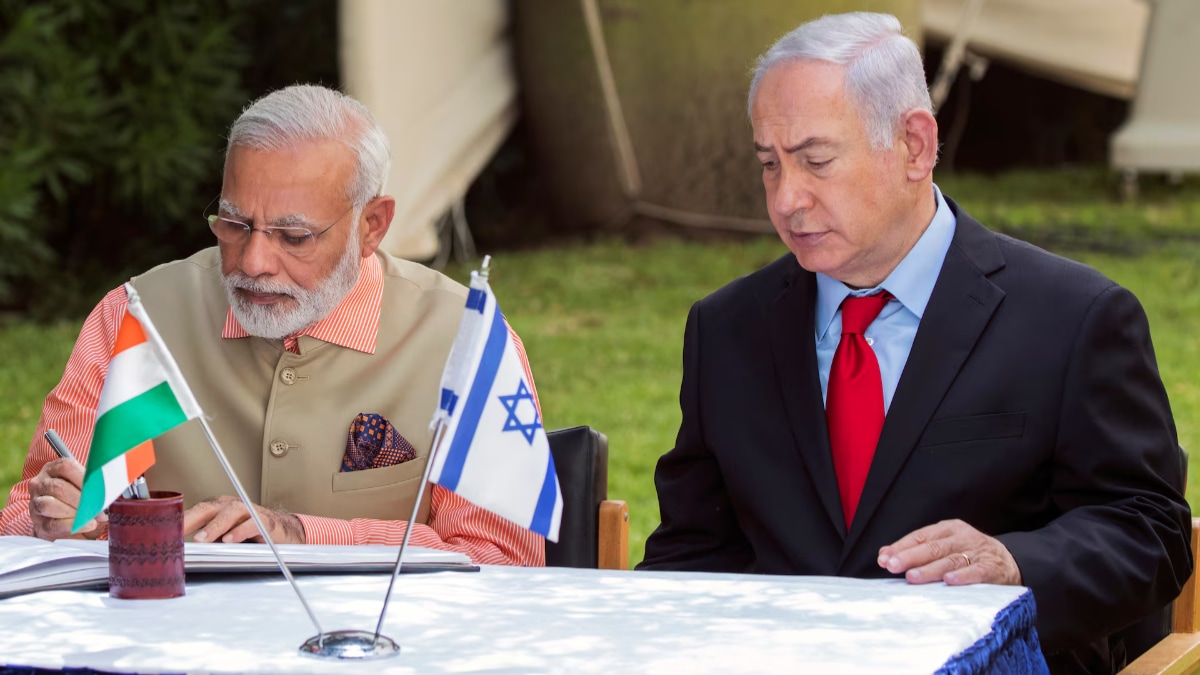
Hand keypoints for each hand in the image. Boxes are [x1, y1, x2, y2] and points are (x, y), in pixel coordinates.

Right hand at [28, 457, 105, 539]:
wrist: (64, 525)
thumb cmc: (78, 501)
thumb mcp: (85, 487)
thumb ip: (95, 484)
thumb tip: (114, 487)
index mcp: (54, 469)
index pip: (66, 467)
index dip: (84, 478)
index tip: (100, 488)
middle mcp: (41, 483)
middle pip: (58, 487)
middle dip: (83, 499)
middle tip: (100, 508)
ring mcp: (36, 503)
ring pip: (50, 504)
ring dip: (75, 512)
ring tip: (92, 517)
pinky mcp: (38, 523)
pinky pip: (52, 523)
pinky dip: (72, 525)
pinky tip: (87, 525)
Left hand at [183, 495, 304, 543]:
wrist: (281, 531)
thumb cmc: (249, 533)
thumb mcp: (224, 536)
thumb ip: (207, 539)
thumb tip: (183, 550)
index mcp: (218, 508)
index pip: (197, 510)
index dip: (182, 519)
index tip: (167, 530)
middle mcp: (231, 506)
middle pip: (210, 508)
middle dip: (192, 519)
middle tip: (178, 531)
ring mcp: (249, 511)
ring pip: (230, 513)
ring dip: (215, 526)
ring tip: (202, 539)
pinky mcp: (264, 521)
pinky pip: (251, 523)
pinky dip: (240, 531)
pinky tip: (230, 539)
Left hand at [877, 519, 1021, 585]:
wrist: (1009, 561)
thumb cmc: (969, 554)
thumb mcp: (944, 545)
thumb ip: (917, 549)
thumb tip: (885, 554)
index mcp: (948, 528)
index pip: (921, 536)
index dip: (901, 547)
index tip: (884, 558)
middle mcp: (962, 537)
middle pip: (933, 547)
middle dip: (910, 557)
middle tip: (892, 565)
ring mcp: (978, 551)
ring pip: (950, 560)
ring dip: (930, 569)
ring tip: (912, 577)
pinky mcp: (992, 567)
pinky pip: (976, 571)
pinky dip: (963, 576)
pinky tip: (949, 581)